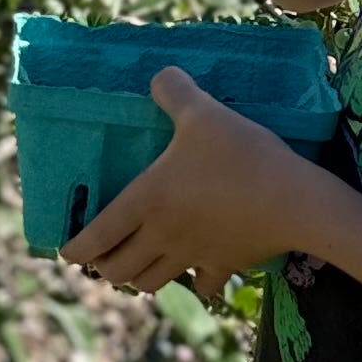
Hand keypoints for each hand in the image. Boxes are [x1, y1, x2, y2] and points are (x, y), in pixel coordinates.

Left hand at [61, 70, 322, 301]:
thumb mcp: (203, 112)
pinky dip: (195, 283)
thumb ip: (175, 91)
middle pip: (117, 272)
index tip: (66, 251)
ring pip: (151, 283)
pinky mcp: (225, 265)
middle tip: (105, 253)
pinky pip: (202, 286)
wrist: (295, 200)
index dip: (75, 249)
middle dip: (104, 267)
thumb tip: (159, 75)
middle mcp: (161, 236)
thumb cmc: (240, 155)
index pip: (94, 238)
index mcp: (145, 202)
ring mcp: (193, 256)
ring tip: (140, 263)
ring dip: (139, 277)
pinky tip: (197, 273)